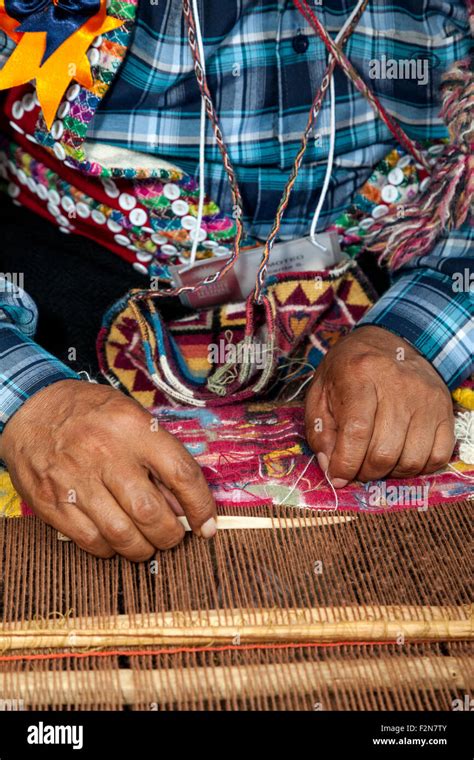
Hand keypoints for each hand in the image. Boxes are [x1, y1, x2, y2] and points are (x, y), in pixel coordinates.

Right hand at [0, 379, 216, 558]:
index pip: (181, 474)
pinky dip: (109, 549)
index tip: (206, 525)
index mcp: (133, 428)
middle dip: (170, 536)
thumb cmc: (90, 413)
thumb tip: (183, 504)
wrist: (32, 406)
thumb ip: (159, 456)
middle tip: (172, 537)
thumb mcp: (131, 417)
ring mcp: (76, 479)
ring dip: (141, 548)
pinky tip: (114, 540)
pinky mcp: (52, 501)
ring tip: (146, 544)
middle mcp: (106, 454)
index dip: (200, 506)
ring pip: (121, 533)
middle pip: (151, 512)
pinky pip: (90, 540)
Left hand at [305, 325, 454, 485]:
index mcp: (360, 374)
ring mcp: (426, 398)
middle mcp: (398, 385)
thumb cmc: (350, 369)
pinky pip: (437, 456)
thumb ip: (320, 431)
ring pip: (412, 459)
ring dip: (390, 473)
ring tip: (376, 462)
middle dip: (365, 472)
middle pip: (384, 451)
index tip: (337, 476)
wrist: (390, 341)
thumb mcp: (321, 390)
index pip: (357, 431)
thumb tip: (331, 468)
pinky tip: (400, 458)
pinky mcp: (445, 410)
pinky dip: (418, 468)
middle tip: (355, 469)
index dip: (345, 463)